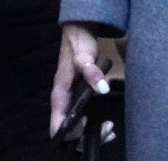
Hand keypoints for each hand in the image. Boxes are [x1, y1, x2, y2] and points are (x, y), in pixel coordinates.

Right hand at [50, 23, 111, 138]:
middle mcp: (64, 101)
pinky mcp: (80, 97)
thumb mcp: (84, 55)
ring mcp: (72, 100)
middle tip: (107, 130)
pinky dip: (95, 125)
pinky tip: (108, 124)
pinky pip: (83, 119)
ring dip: (92, 133)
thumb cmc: (77, 43)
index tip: (88, 126)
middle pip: (69, 131)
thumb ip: (92, 72)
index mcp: (60, 95)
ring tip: (109, 129)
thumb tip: (103, 89)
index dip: (72, 132)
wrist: (80, 29)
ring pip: (77, 128)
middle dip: (85, 138)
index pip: (58, 125)